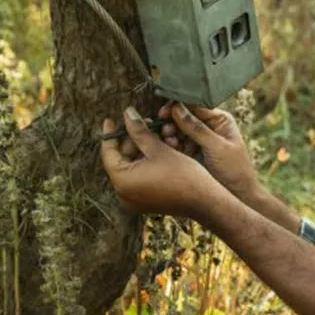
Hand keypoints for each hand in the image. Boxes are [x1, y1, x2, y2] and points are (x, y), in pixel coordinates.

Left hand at [100, 107, 220, 218]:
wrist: (205, 201)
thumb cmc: (183, 175)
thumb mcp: (158, 149)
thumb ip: (139, 131)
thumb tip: (127, 113)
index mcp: (122, 181)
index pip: (109, 152)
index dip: (110, 133)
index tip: (110, 120)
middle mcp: (124, 194)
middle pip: (121, 160)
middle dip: (132, 141)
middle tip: (143, 123)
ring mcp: (134, 199)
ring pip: (132, 167)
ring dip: (142, 150)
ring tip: (156, 135)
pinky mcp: (146, 201)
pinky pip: (140, 178)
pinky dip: (146, 164)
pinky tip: (159, 150)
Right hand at [158, 101, 260, 205]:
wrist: (238, 196)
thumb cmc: (235, 170)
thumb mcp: (217, 147)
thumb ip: (197, 128)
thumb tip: (176, 108)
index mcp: (219, 120)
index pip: (195, 106)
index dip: (178, 107)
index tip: (163, 112)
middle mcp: (208, 127)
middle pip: (183, 117)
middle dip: (172, 122)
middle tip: (165, 130)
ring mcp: (198, 140)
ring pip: (178, 131)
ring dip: (170, 134)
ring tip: (169, 140)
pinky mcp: (191, 152)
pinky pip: (177, 144)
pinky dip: (171, 145)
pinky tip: (170, 148)